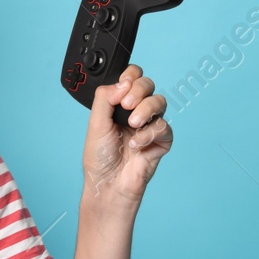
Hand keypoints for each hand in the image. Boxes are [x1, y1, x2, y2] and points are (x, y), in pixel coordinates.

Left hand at [83, 63, 172, 208]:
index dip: (131, 75)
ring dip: (145, 109)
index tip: (124, 83)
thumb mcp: (95, 123)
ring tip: (132, 124)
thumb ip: (105, 98)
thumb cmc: (100, 157)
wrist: (108, 184)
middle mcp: (136, 111)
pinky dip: (149, 134)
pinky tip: (136, 144)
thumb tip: (122, 82)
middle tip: (125, 105)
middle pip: (148, 85)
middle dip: (138, 91)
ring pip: (159, 102)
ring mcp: (149, 125)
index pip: (132, 77)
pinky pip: (163, 127)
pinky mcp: (161, 141)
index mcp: (119, 103)